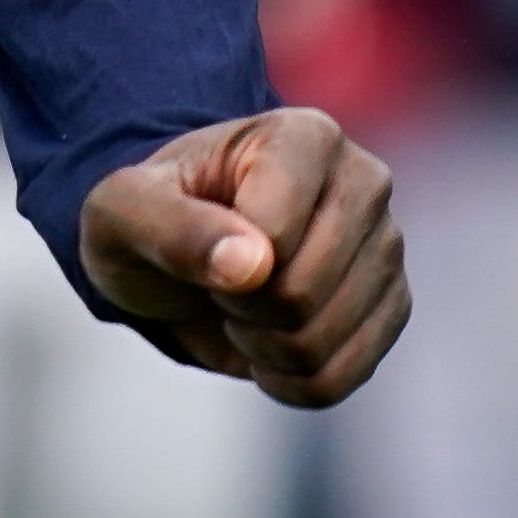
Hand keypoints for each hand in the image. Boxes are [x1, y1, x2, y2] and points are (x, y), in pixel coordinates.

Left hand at [80, 105, 408, 407]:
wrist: (178, 254)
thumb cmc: (149, 218)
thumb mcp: (124, 211)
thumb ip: (175, 228)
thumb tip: (251, 265)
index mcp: (305, 136)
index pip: (274, 236)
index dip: (218, 263)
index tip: (197, 236)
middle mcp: (365, 183)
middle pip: (302, 294)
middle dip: (239, 308)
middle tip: (218, 280)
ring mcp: (387, 247)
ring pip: (321, 344)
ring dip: (260, 347)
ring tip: (243, 307)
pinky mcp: (392, 307)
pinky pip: (341, 380)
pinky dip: (289, 380)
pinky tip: (270, 344)